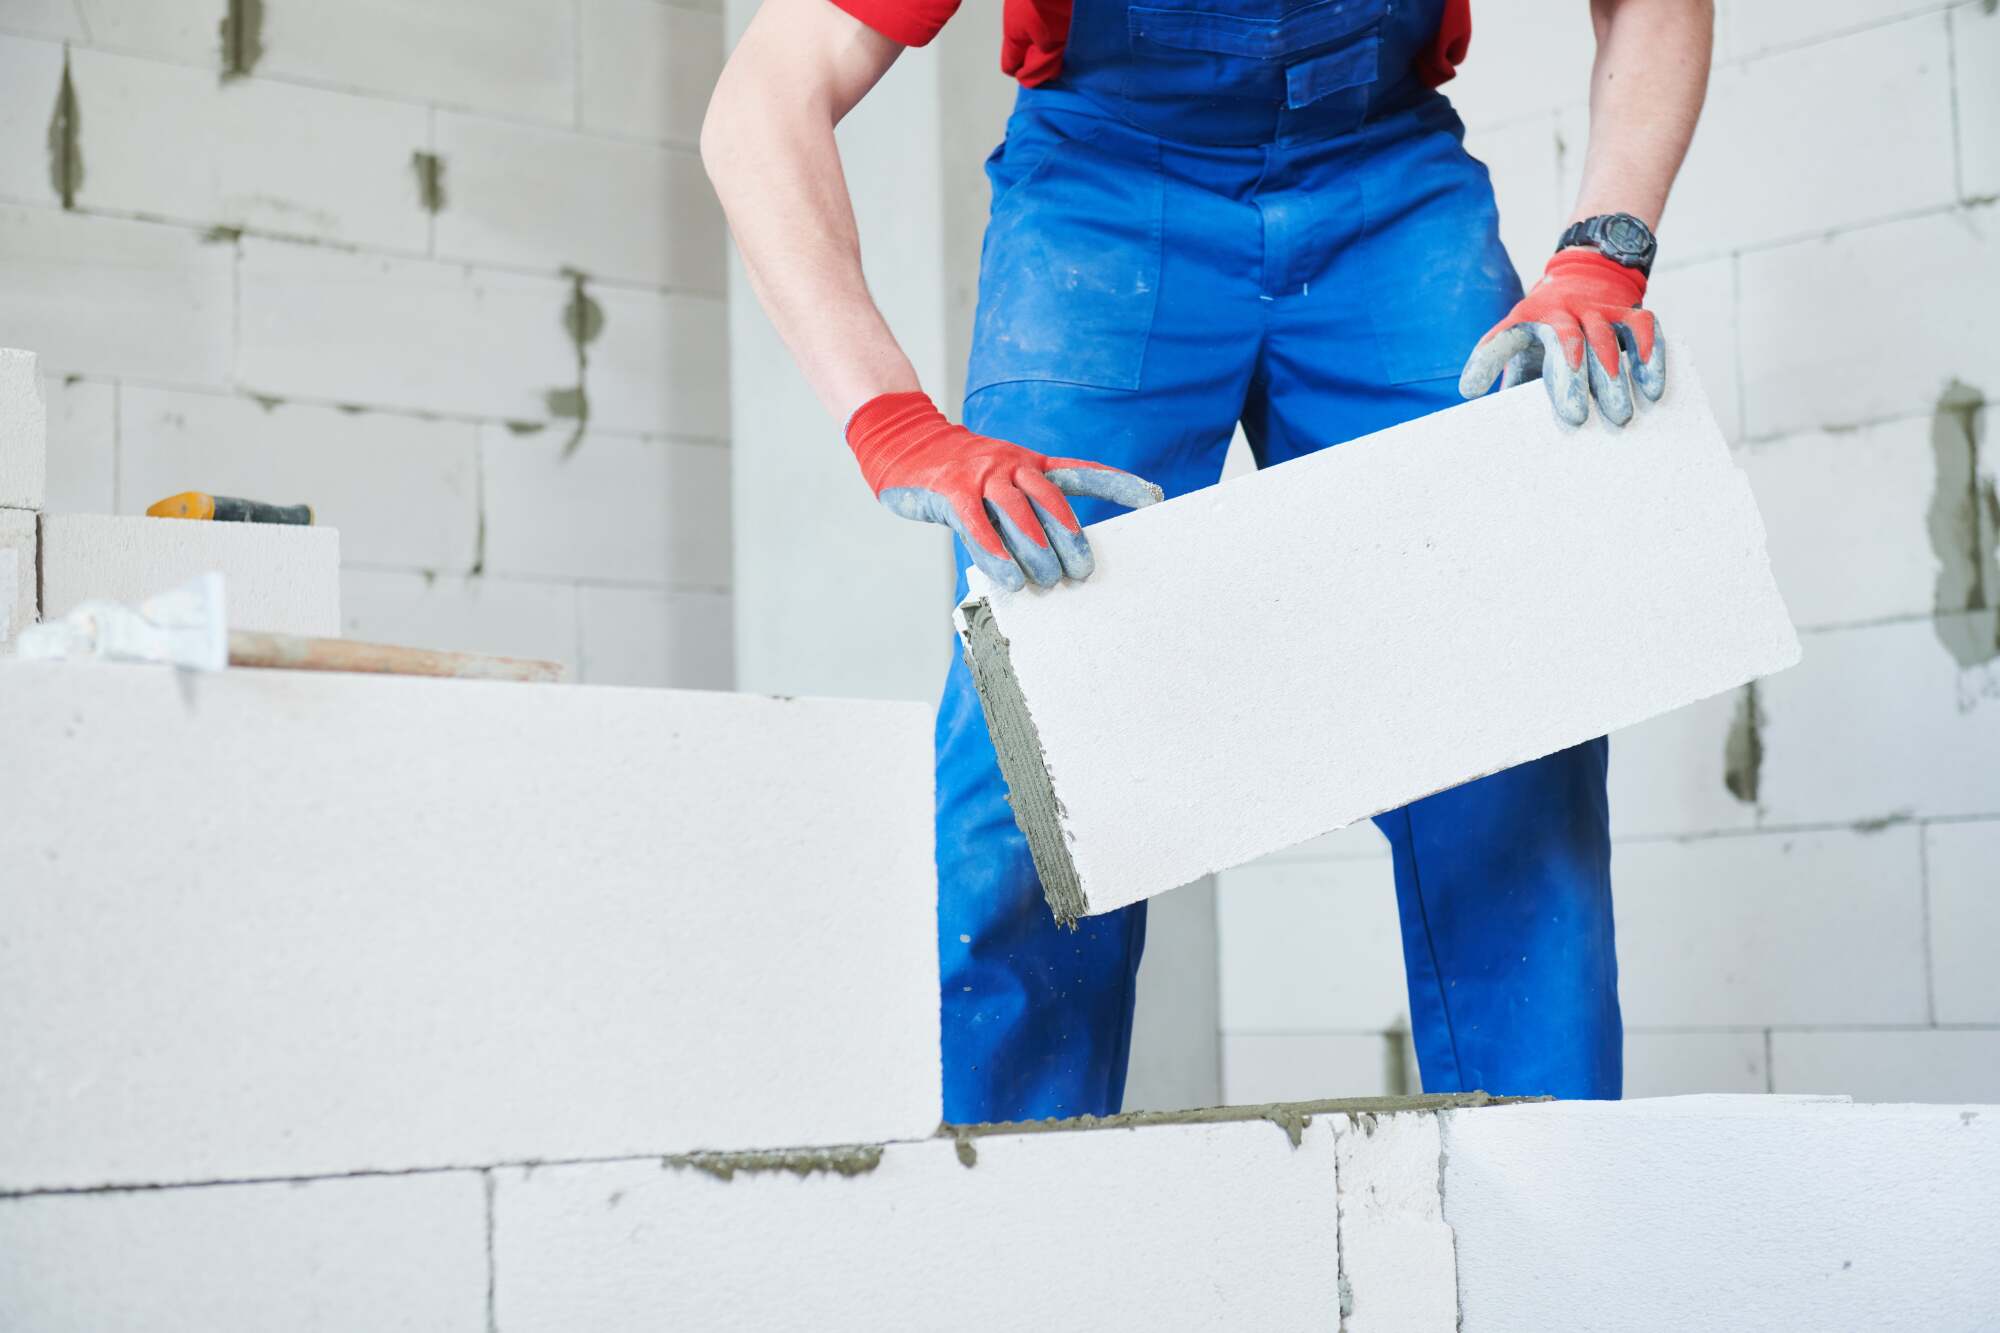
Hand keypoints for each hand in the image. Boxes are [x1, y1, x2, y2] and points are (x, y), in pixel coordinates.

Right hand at [846, 391, 1162, 591]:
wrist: (904, 445)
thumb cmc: (957, 477)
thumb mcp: (997, 485)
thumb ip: (1022, 516)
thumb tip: (1049, 564)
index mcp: (1030, 463)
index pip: (1081, 472)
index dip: (1118, 484)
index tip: (1152, 498)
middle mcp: (1011, 464)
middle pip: (1050, 501)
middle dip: (1070, 538)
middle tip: (1083, 572)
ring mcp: (981, 474)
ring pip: (1017, 514)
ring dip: (1035, 551)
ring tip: (1049, 581)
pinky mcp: (950, 490)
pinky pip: (976, 526)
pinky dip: (994, 554)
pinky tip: (1007, 578)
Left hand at [1458, 249, 1665, 427]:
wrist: (1582, 276)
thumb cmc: (1544, 333)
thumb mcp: (1520, 351)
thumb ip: (1511, 381)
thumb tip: (1499, 430)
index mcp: (1523, 322)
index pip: (1501, 339)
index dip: (1484, 361)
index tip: (1471, 390)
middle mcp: (1558, 310)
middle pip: (1565, 341)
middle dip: (1571, 381)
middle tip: (1576, 419)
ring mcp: (1594, 307)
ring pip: (1604, 337)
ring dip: (1613, 377)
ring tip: (1620, 414)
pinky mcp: (1625, 309)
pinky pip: (1640, 326)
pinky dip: (1648, 353)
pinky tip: (1651, 386)